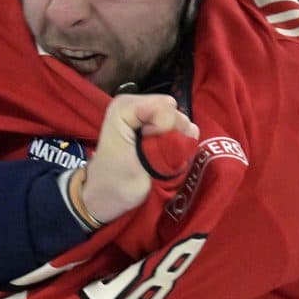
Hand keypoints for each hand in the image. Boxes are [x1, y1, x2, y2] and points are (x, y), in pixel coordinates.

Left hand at [77, 93, 200, 224]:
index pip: (165, 108)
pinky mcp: (155, 124)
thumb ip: (164, 145)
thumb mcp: (139, 167)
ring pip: (179, 120)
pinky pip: (179, 128)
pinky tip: (165, 154)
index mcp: (125, 107)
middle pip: (174, 112)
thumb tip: (190, 129)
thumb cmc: (117, 183)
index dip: (165, 130)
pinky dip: (177, 143)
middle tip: (156, 155)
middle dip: (173, 135)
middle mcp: (136, 104)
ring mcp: (146, 113)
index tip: (150, 149)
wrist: (107, 195)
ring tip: (159, 156)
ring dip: (176, 141)